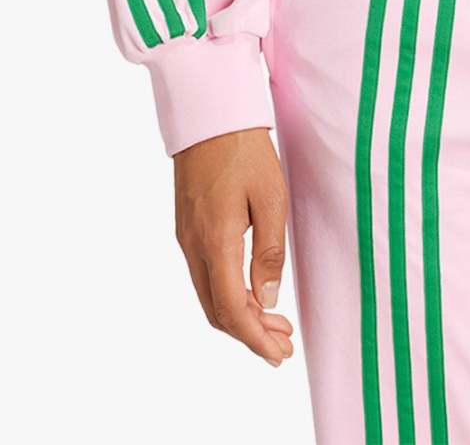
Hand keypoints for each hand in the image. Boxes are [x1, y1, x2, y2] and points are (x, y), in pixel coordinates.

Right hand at [173, 126, 295, 365]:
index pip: (231, 309)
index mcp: (215, 241)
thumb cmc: (244, 149)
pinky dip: (229, 294)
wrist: (208, 114)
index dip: (255, 338)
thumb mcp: (270, 197)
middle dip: (250, 335)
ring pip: (209, 295)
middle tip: (282, 345)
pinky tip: (251, 292)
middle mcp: (193, 246)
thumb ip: (269, 251)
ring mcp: (186, 237)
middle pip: (217, 311)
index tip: (277, 355)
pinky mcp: (187, 227)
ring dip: (240, 316)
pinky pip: (205, 276)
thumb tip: (268, 298)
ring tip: (274, 324)